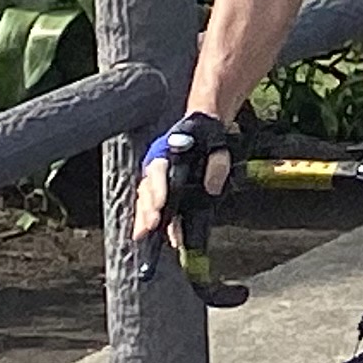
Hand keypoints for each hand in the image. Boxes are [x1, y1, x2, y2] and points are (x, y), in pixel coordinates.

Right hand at [134, 107, 237, 244]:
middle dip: (148, 208)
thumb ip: (217, 164)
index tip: (160, 206)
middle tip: (151, 226)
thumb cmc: (210, 136)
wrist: (205, 128)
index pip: (158, 170)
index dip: (158, 189)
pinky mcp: (159, 188)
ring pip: (144, 198)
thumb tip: (212, 189)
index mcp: (169, 150)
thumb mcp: (220, 144)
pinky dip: (146, 218)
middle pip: (147, 187)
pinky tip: (146, 234)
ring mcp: (156, 177)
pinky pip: (149, 203)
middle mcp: (157, 164)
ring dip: (143, 216)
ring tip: (143, 235)